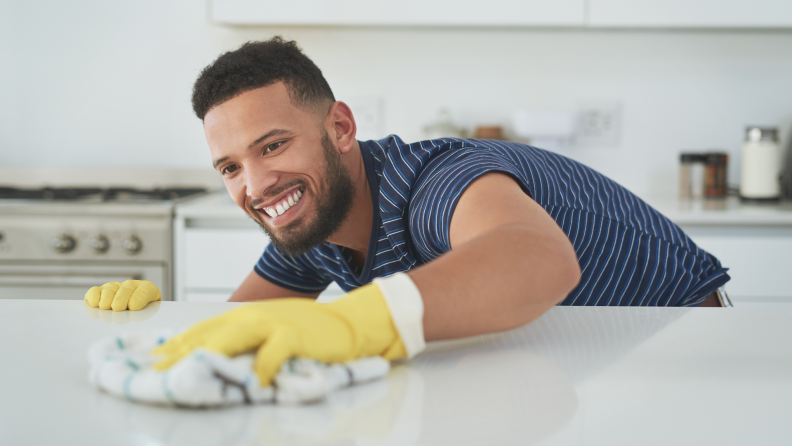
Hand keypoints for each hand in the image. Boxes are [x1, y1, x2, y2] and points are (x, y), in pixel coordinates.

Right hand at [85, 280, 161, 310]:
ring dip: (107, 298)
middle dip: (120, 299)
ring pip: (110, 289)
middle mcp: (130, 286)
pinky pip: (95, 291)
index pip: (146, 290)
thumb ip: (147, 311)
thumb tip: (132, 312)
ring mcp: (115, 288)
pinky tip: (94, 304)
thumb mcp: (151, 311)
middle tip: (117, 308)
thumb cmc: (144, 312)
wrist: (139, 309)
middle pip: (126, 289)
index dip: (138, 298)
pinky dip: (93, 296)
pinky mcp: (101, 292)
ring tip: (105, 307)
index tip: (133, 307)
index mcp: (148, 290)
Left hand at [152, 283, 406, 385]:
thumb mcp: (270, 330)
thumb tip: (213, 361)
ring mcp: (272, 324)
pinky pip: (272, 353)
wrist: (345, 321)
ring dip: (209, 355)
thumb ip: (244, 342)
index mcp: (244, 316)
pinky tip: (251, 384)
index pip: (203, 329)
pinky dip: (261, 369)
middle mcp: (253, 317)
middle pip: (209, 333)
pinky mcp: (293, 336)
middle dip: (180, 351)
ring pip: (232, 337)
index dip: (176, 344)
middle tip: (156, 368)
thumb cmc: (308, 330)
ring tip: (189, 372)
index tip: (153, 358)